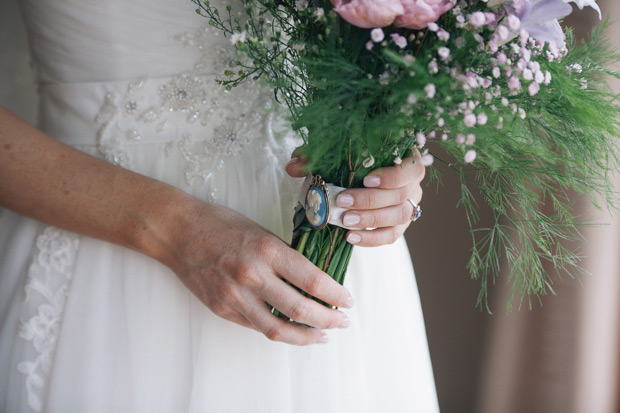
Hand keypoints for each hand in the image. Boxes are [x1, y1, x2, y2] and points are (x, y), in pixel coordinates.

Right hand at [156, 195, 353, 345]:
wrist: (179, 232)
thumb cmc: (220, 225)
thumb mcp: (261, 231)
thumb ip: (285, 257)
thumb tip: (312, 281)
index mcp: (267, 250)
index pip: (313, 280)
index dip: (336, 294)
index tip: (347, 300)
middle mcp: (252, 275)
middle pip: (301, 309)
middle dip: (329, 319)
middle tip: (342, 321)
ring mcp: (235, 295)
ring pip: (278, 329)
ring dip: (305, 337)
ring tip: (321, 336)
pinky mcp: (222, 309)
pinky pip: (256, 326)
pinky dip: (278, 330)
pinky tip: (291, 329)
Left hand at [286, 148, 424, 246]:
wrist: (360, 175)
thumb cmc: (352, 159)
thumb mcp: (336, 151)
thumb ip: (316, 155)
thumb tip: (293, 166)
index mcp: (405, 159)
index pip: (409, 168)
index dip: (391, 176)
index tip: (367, 179)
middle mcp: (412, 184)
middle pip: (401, 196)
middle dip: (371, 201)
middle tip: (343, 202)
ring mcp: (409, 206)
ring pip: (399, 217)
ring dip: (370, 220)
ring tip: (345, 222)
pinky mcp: (399, 226)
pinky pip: (391, 236)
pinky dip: (371, 239)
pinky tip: (351, 237)